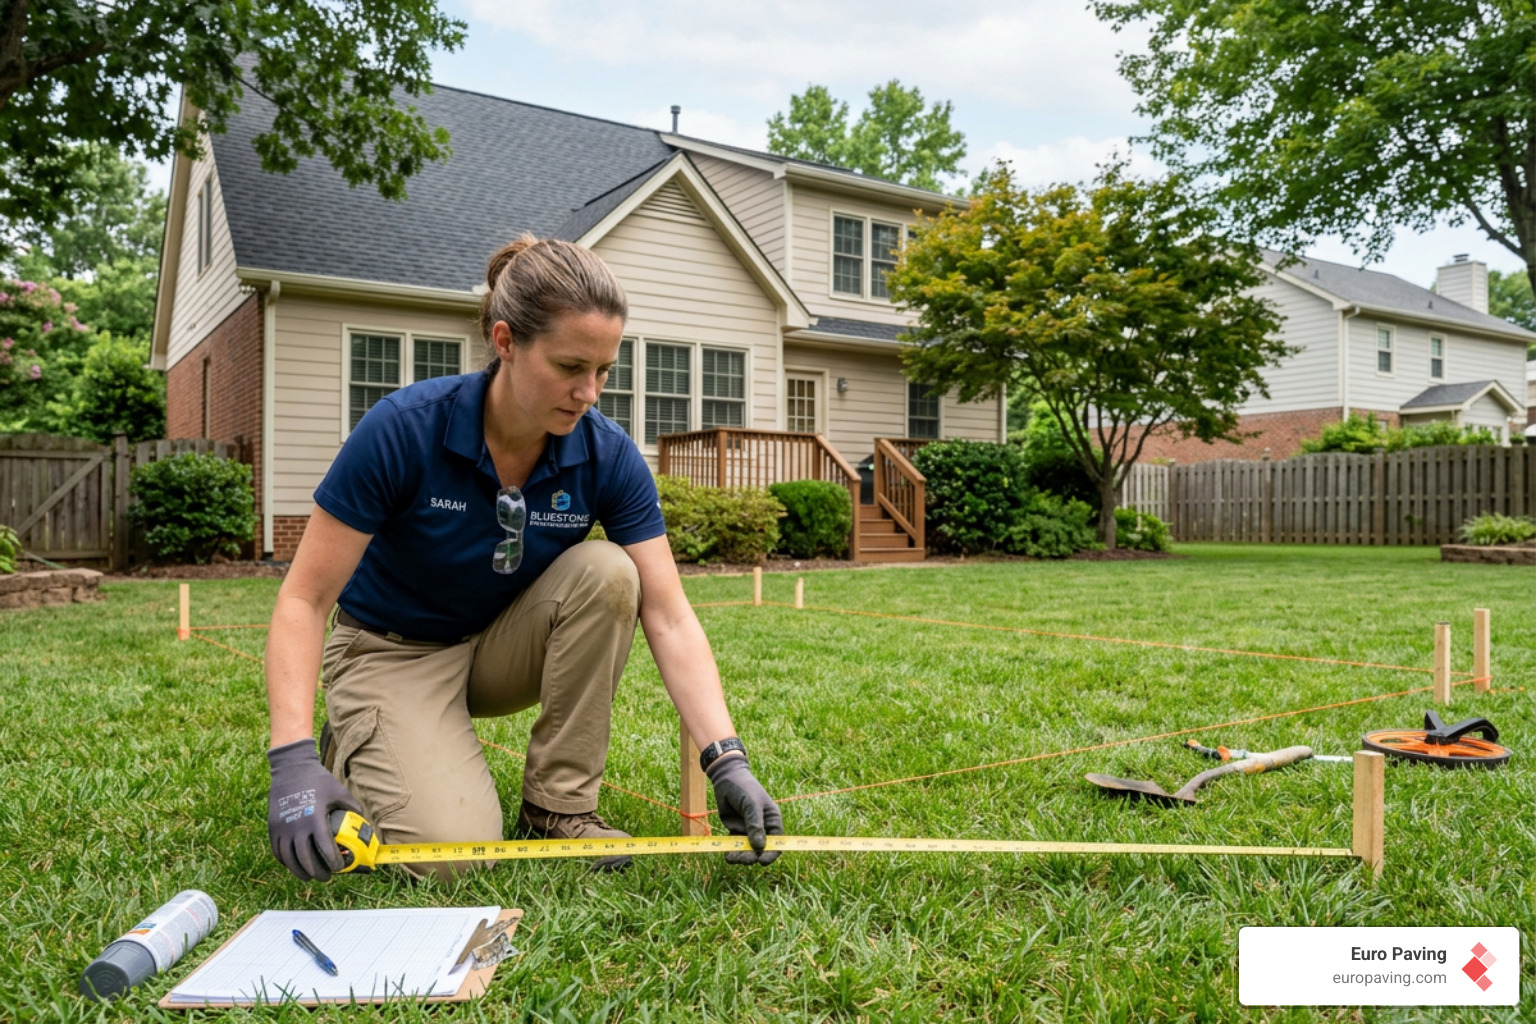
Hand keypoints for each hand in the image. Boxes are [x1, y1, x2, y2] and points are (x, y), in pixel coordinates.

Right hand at [267, 738, 360, 881]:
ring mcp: (282, 828)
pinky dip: (287, 862)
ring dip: (300, 872)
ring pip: (289, 860)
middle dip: (317, 873)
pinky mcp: (273, 828)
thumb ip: (353, 809)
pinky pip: (278, 852)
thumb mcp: (340, 792)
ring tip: (310, 876)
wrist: (291, 769)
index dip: (333, 862)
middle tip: (327, 877)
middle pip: (305, 860)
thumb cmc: (319, 780)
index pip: (325, 848)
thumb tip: (365, 825)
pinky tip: (295, 865)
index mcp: (315, 818)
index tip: (340, 868)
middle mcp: (296, 826)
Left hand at [706, 755, 781, 864]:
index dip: (771, 854)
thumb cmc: (744, 788)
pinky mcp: (737, 830)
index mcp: (772, 821)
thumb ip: (755, 825)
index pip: (777, 843)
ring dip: (741, 856)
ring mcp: (749, 830)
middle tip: (741, 859)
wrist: (726, 778)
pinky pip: (736, 846)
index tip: (762, 862)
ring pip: (748, 850)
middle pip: (761, 850)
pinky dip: (732, 852)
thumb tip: (759, 847)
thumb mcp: (752, 805)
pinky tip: (727, 854)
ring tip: (731, 858)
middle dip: (752, 857)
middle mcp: (763, 828)